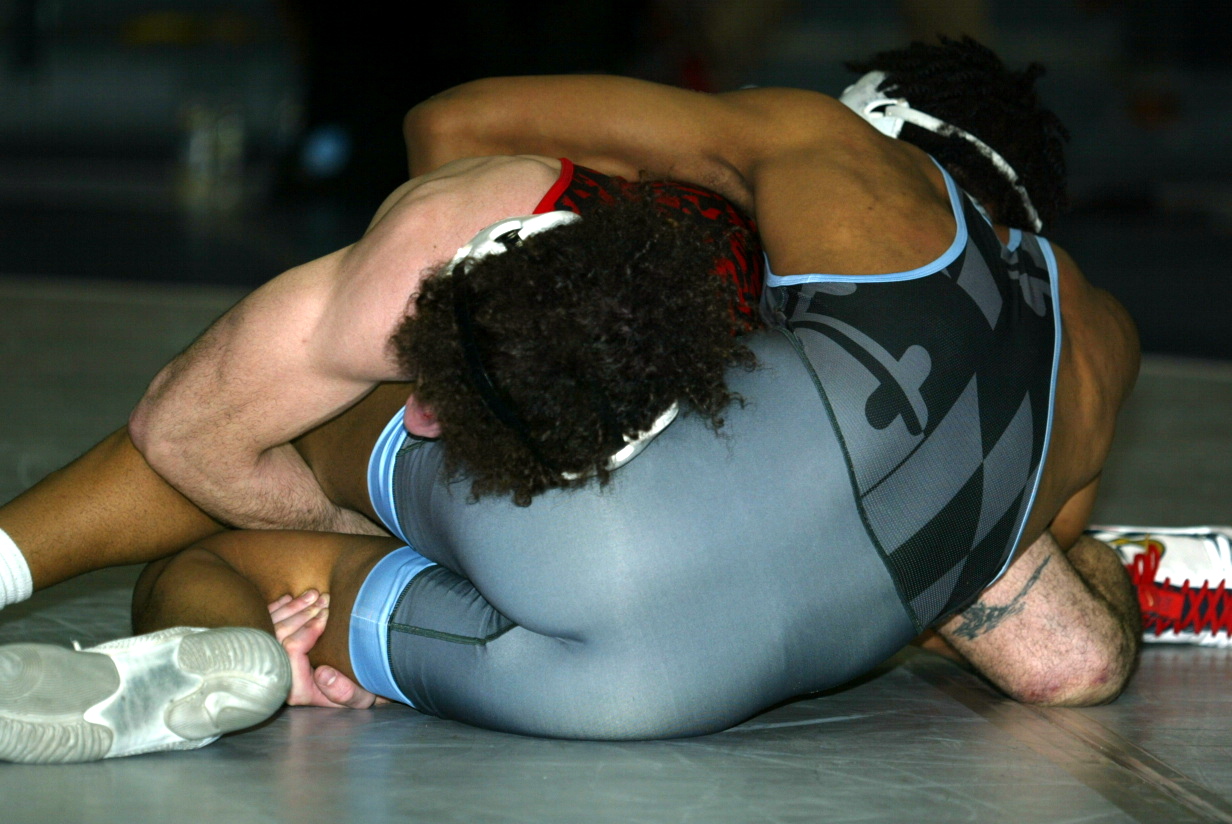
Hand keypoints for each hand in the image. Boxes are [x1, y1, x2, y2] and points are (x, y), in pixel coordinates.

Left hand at [268, 590, 386, 707]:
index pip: (293, 649)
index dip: (309, 628)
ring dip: (294, 607)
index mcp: (296, 687)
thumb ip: (345, 692)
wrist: (347, 688)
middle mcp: (279, 673)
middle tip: (324, 600)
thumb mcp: (358, 698)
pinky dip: (278, 608)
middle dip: (303, 613)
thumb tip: (323, 674)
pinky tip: (290, 598)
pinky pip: (266, 624)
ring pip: (274, 625)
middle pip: (281, 633)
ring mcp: (272, 659)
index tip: (327, 615)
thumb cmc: (355, 691)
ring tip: (314, 595)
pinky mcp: (270, 648)